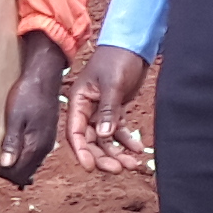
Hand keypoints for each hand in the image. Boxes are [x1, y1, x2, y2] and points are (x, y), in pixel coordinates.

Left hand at [0, 36, 68, 189]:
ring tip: (0, 152)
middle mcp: (44, 148)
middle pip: (25, 172)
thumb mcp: (15, 117)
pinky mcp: (47, 135)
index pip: (18, 173)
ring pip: (30, 163)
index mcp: (36, 145)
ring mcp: (47, 142)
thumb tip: (6, 164)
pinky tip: (13, 145)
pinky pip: (34, 153)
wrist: (44, 76)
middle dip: (8, 170)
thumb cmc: (29, 93)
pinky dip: (22, 154)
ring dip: (16, 163)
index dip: (1, 173)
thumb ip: (12, 142)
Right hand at [64, 45, 154, 177]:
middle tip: (118, 169)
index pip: (75, 132)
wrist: (133, 44)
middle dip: (103, 156)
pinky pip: (118, 131)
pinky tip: (138, 150)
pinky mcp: (115, 110)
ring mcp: (101, 110)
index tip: (91, 168)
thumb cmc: (118, 58)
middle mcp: (87, 109)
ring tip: (132, 163)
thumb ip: (108, 110)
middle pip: (90, 141)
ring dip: (117, 152)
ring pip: (105, 139)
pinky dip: (127, 141)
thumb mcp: (112, 83)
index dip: (82, 152)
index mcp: (79, 101)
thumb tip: (103, 135)